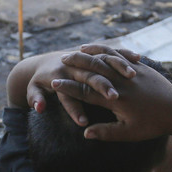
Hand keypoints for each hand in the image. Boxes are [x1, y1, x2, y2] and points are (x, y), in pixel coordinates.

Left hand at [13, 46, 139, 125]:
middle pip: (94, 75)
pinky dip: (124, 54)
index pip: (72, 91)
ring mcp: (86, 58)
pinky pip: (112, 51)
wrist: (36, 67)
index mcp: (61, 75)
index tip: (87, 120)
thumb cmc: (36, 80)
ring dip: (118, 65)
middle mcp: (75, 66)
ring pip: (105, 58)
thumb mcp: (33, 89)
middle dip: (105, 86)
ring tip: (131, 76)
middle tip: (116, 97)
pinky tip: (138, 59)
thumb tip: (38, 108)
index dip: (78, 106)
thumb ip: (35, 98)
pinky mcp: (93, 55)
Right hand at [53, 50, 171, 141]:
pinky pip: (121, 55)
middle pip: (94, 70)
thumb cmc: (154, 125)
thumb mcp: (129, 133)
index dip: (69, 87)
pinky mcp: (141, 68)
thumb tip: (85, 132)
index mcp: (117, 99)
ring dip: (90, 54)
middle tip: (60, 60)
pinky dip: (108, 51)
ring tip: (77, 50)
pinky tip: (100, 49)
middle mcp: (122, 82)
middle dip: (76, 64)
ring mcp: (132, 73)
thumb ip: (106, 132)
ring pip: (106, 59)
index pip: (87, 91)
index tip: (54, 83)